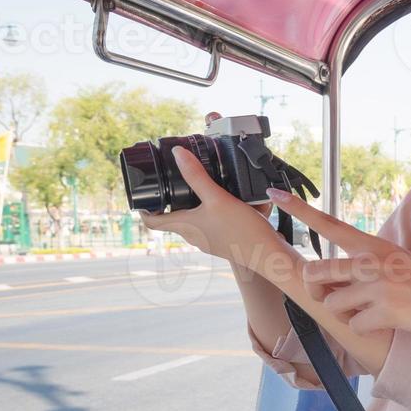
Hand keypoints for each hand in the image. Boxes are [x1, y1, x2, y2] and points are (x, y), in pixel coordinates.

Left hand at [138, 146, 277, 263]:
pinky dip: (209, 212)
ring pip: (191, 222)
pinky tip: (223, 202)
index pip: (152, 222)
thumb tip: (178, 154)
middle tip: (171, 183)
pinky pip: (209, 225)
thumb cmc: (242, 231)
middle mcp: (194, 236)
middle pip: (172, 220)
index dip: (143, 209)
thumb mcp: (218, 198)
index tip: (142, 195)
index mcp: (186, 226)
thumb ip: (197, 175)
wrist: (269, 255)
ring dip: (190, 207)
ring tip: (198, 187)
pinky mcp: (224, 241)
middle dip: (169, 203)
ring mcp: (209, 241)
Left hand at [266, 188, 410, 339]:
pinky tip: (385, 324)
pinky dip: (364, 330)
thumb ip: (363, 264)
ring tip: (371, 311)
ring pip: (332, 304)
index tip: (275, 194)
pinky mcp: (385, 310)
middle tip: (333, 298)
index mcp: (373, 245)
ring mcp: (377, 285)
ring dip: (345, 314)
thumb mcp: (395, 262)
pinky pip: (353, 326)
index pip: (329, 224)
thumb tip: (331, 280)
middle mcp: (371, 261)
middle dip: (316, 291)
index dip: (299, 209)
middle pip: (315, 272)